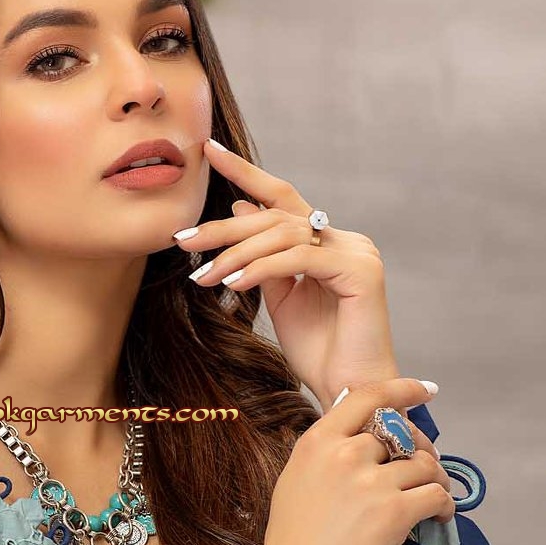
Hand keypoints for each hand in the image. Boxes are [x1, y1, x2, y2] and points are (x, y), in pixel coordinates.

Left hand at [179, 137, 401, 408]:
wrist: (351, 393)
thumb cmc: (319, 352)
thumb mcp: (279, 296)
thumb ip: (262, 256)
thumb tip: (239, 209)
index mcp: (328, 241)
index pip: (283, 198)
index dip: (246, 173)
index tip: (208, 151)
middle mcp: (347, 239)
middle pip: (276, 216)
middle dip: (224, 228)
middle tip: (183, 239)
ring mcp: (358, 251)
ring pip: (284, 234)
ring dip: (236, 255)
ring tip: (203, 277)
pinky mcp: (362, 271)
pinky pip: (299, 259)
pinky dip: (261, 269)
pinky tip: (232, 285)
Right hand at [260, 377, 451, 544]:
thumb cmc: (291, 541)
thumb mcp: (297, 479)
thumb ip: (327, 451)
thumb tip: (360, 431)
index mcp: (318, 442)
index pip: (368, 397)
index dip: (403, 390)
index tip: (425, 391)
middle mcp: (345, 454)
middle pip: (402, 435)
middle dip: (420, 451)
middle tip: (425, 470)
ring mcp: (371, 482)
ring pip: (425, 465)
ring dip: (435, 481)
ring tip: (432, 500)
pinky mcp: (394, 512)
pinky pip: (437, 495)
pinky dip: (444, 505)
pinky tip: (439, 516)